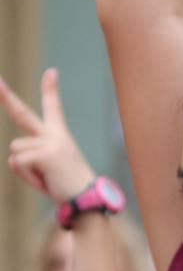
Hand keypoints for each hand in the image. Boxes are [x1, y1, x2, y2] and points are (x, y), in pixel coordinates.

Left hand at [0, 69, 94, 203]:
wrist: (86, 198)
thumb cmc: (67, 187)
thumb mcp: (47, 170)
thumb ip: (28, 159)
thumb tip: (14, 158)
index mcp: (59, 135)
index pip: (54, 108)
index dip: (51, 89)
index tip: (51, 72)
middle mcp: (54, 134)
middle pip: (23, 113)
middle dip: (6, 97)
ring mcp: (50, 142)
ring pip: (15, 150)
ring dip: (24, 169)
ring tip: (45, 177)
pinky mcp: (45, 153)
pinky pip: (18, 162)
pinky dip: (27, 176)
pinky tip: (46, 180)